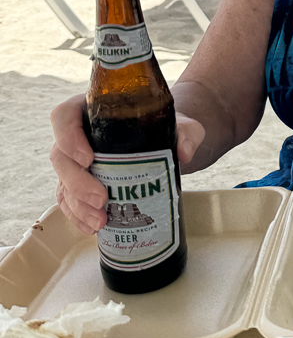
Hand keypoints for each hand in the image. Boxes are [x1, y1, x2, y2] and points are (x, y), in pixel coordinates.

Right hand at [49, 95, 205, 236]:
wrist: (167, 141)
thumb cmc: (167, 126)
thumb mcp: (182, 124)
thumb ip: (186, 133)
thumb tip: (183, 153)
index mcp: (93, 109)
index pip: (65, 116)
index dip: (68, 137)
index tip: (89, 158)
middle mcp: (79, 134)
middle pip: (60, 156)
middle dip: (77, 182)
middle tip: (101, 199)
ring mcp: (77, 160)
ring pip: (62, 182)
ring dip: (78, 205)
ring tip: (101, 221)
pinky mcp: (81, 183)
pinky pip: (69, 200)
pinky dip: (78, 216)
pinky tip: (92, 228)